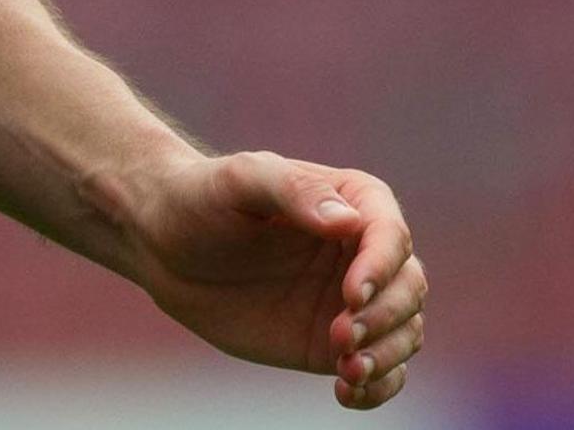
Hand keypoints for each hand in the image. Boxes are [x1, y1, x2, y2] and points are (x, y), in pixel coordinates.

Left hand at [124, 150, 427, 409]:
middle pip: (408, 287)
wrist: (164, 245)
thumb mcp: (238, 180)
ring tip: (347, 370)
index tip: (352, 295)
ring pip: (404, 332)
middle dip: (385, 316)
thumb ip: (292, 190)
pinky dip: (379, 387)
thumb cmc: (201, 198)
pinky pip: (381, 370)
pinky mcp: (336, 342)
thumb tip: (348, 220)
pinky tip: (348, 393)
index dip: (381, 268)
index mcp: (353, 202)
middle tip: (340, 335)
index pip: (391, 235)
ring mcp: (355, 301)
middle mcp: (364, 253)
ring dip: (386, 355)